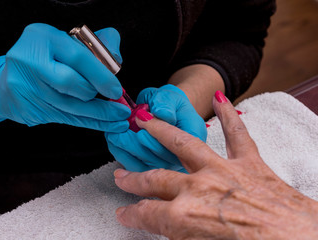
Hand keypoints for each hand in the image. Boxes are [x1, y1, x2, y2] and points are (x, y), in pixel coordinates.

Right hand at [0, 23, 129, 131]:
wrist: (8, 79)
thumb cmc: (46, 57)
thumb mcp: (67, 41)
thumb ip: (96, 45)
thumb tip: (115, 61)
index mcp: (40, 37)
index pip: (76, 56)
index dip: (100, 75)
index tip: (116, 89)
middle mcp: (29, 61)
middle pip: (70, 83)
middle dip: (96, 92)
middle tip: (115, 99)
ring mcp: (26, 88)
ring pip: (70, 106)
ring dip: (100, 114)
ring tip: (120, 117)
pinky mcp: (30, 109)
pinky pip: (68, 119)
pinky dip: (92, 123)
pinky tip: (110, 125)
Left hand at [105, 84, 206, 171]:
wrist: (165, 112)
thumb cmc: (169, 104)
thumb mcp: (170, 96)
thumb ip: (166, 103)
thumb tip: (161, 112)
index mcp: (193, 137)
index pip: (177, 142)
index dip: (155, 132)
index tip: (140, 119)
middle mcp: (183, 157)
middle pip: (160, 158)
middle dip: (137, 142)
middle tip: (123, 127)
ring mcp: (167, 167)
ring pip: (145, 166)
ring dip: (127, 149)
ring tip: (117, 133)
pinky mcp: (152, 171)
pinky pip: (136, 168)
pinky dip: (122, 156)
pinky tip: (115, 144)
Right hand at [114, 91, 317, 238]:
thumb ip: (183, 235)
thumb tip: (174, 231)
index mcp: (186, 217)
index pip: (146, 214)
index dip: (130, 214)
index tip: (124, 213)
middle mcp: (200, 188)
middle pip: (155, 179)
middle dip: (134, 179)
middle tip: (122, 176)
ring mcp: (224, 171)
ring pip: (184, 145)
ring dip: (162, 132)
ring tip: (148, 121)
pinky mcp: (250, 164)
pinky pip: (238, 134)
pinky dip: (229, 115)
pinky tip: (220, 100)